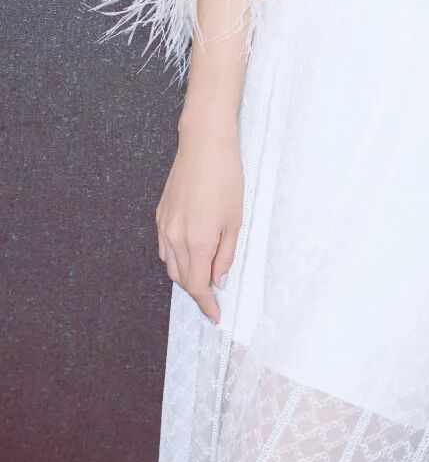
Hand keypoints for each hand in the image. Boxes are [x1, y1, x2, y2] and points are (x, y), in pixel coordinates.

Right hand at [156, 116, 242, 322]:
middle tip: (214, 294)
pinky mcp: (159, 215)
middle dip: (197, 291)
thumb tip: (218, 277)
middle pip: (182, 279)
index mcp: (197, 242)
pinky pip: (164, 248)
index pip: (197, 286)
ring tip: (204, 272)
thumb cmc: (226, 178)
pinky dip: (175, 258)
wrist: (204, 146)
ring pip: (170, 265)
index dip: (207, 304)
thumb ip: (225, 254)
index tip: (215, 315)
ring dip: (185, 275)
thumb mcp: (235, 219)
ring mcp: (164, 227)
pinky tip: (190, 252)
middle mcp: (175, 239)